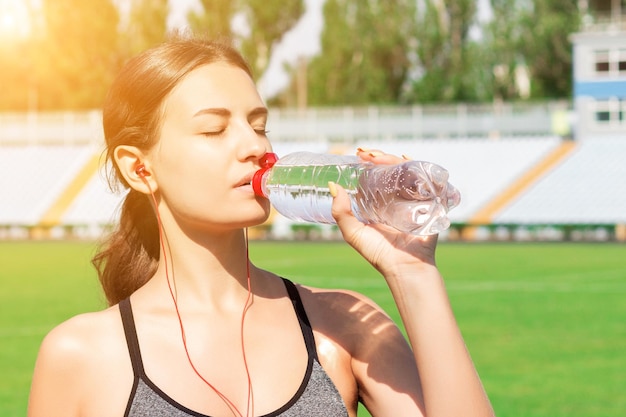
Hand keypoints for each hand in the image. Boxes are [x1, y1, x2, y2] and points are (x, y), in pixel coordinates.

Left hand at [330, 149, 438, 277]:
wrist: (406, 268)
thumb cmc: (379, 254)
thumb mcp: (353, 233)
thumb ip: (340, 213)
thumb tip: (332, 185)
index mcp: (380, 203)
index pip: (375, 175)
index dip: (369, 162)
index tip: (359, 154)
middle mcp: (397, 198)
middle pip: (391, 169)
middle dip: (380, 156)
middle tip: (367, 154)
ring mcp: (413, 199)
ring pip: (407, 170)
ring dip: (395, 159)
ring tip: (382, 157)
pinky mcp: (429, 202)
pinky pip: (427, 180)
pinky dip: (420, 167)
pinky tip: (408, 160)